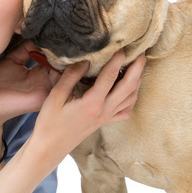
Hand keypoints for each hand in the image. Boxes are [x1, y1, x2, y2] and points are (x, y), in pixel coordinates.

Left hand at [0, 40, 62, 131]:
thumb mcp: (13, 59)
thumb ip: (27, 47)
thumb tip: (39, 35)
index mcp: (41, 75)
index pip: (57, 60)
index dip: (60, 47)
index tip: (63, 32)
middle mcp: (47, 83)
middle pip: (64, 65)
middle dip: (67, 51)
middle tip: (68, 35)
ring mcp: (46, 90)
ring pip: (65, 72)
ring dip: (66, 58)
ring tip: (66, 41)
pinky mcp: (43, 96)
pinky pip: (58, 82)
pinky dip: (61, 68)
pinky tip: (58, 54)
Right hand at [28, 49, 145, 167]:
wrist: (51, 147)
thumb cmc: (50, 122)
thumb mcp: (55, 96)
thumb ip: (71, 76)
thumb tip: (86, 60)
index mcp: (93, 103)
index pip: (110, 76)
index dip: (118, 58)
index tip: (122, 44)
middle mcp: (104, 110)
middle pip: (129, 85)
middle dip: (138, 67)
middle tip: (141, 51)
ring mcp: (107, 117)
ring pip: (131, 97)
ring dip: (138, 80)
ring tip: (139, 65)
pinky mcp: (106, 122)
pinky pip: (126, 110)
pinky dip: (132, 97)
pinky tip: (130, 89)